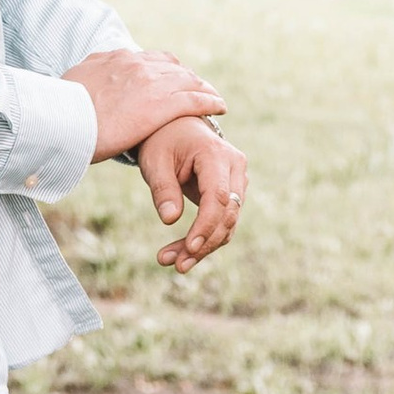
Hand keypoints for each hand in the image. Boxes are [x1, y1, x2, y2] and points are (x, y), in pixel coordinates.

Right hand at [64, 41, 224, 159]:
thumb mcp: (73, 82)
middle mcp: (135, 64)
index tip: (171, 79)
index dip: (164, 70)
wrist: (61, 119)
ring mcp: (150, 83)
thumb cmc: (61, 110)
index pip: (148, 59)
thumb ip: (87, 79)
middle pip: (172, 68)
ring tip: (214, 98)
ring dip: (203, 89)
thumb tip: (85, 83)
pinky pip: (194, 100)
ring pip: (187, 82)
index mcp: (115, 58)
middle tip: (198, 89)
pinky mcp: (160, 105)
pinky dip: (210, 102)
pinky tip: (220, 107)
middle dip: (187, 78)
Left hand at [136, 114, 246, 271]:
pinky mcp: (232, 194)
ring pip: (228, 223)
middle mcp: (235, 167)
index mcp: (216, 154)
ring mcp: (237, 181)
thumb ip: (163, 189)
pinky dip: (206, 240)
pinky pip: (223, 222)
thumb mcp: (155, 162)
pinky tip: (183, 255)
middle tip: (176, 265)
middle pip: (227, 215)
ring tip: (174, 264)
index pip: (218, 197)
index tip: (189, 248)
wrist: (176, 128)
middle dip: (203, 243)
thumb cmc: (163, 141)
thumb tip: (169, 219)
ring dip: (204, 247)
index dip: (205, 226)